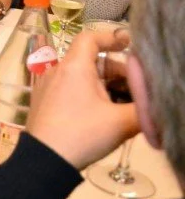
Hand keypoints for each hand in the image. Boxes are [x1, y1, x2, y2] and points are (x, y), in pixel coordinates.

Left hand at [27, 30, 139, 169]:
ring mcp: (48, 87)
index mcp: (73, 67)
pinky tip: (107, 115)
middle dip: (118, 73)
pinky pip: (72, 90)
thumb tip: (153, 106)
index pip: (90, 38)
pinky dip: (91, 95)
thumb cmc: (82, 134)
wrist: (44, 161)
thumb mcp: (121, 122)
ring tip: (127, 106)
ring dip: (107, 87)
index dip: (110, 38)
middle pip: (92, 61)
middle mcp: (58, 71)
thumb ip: (143, 110)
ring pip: (83, 78)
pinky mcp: (45, 103)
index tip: (129, 44)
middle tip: (139, 91)